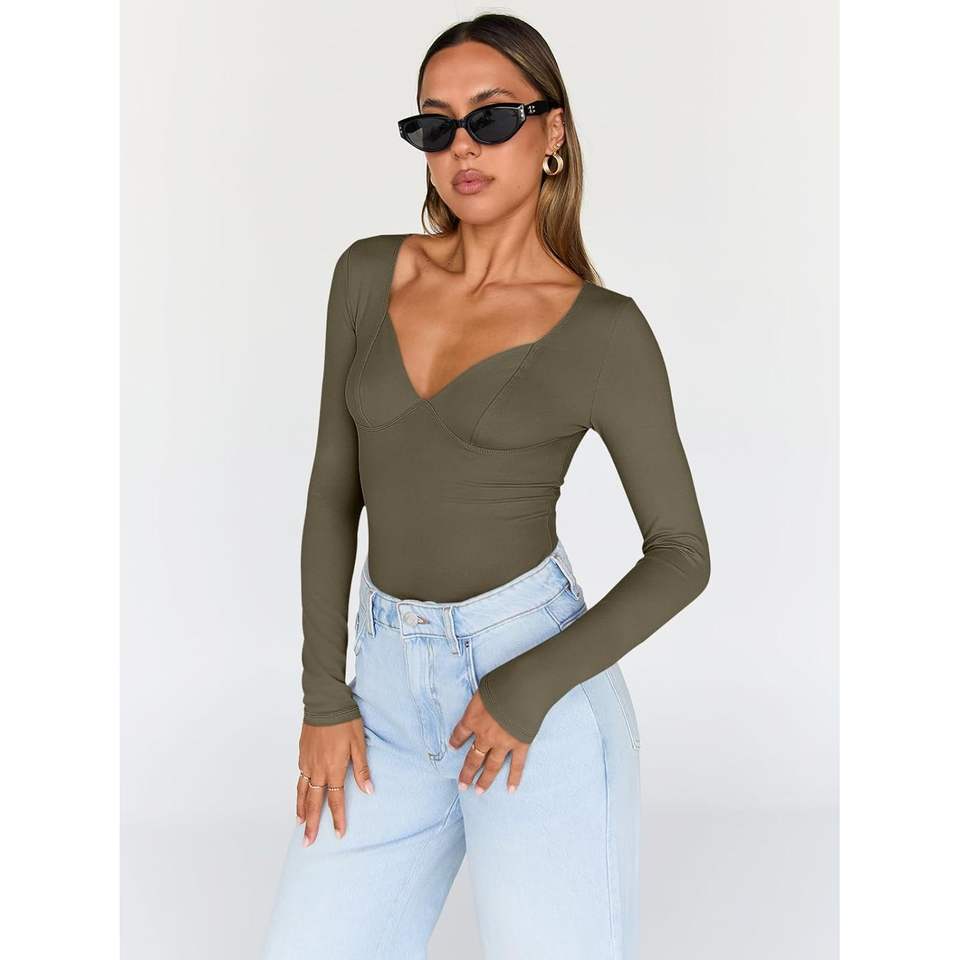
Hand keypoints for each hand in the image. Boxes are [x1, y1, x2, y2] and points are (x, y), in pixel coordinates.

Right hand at [296, 718, 372, 844]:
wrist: (325, 702)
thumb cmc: (345, 720)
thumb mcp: (359, 744)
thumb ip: (362, 769)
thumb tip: (369, 791)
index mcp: (334, 768)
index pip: (336, 800)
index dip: (337, 818)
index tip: (338, 834)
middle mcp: (317, 769)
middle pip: (314, 802)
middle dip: (311, 824)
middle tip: (308, 842)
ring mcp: (307, 761)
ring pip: (302, 792)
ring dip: (301, 809)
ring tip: (300, 824)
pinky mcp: (302, 753)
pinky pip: (300, 778)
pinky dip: (299, 791)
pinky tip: (301, 795)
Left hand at [448, 691, 528, 794]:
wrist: (523, 688)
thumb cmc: (502, 682)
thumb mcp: (482, 689)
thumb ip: (480, 701)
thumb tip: (483, 703)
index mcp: (473, 719)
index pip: (460, 733)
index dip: (455, 741)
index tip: (453, 747)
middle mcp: (485, 735)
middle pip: (473, 757)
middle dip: (467, 772)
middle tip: (462, 785)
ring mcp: (503, 742)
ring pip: (492, 766)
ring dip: (485, 780)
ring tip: (479, 792)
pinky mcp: (520, 744)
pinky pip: (517, 765)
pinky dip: (514, 778)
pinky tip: (511, 789)